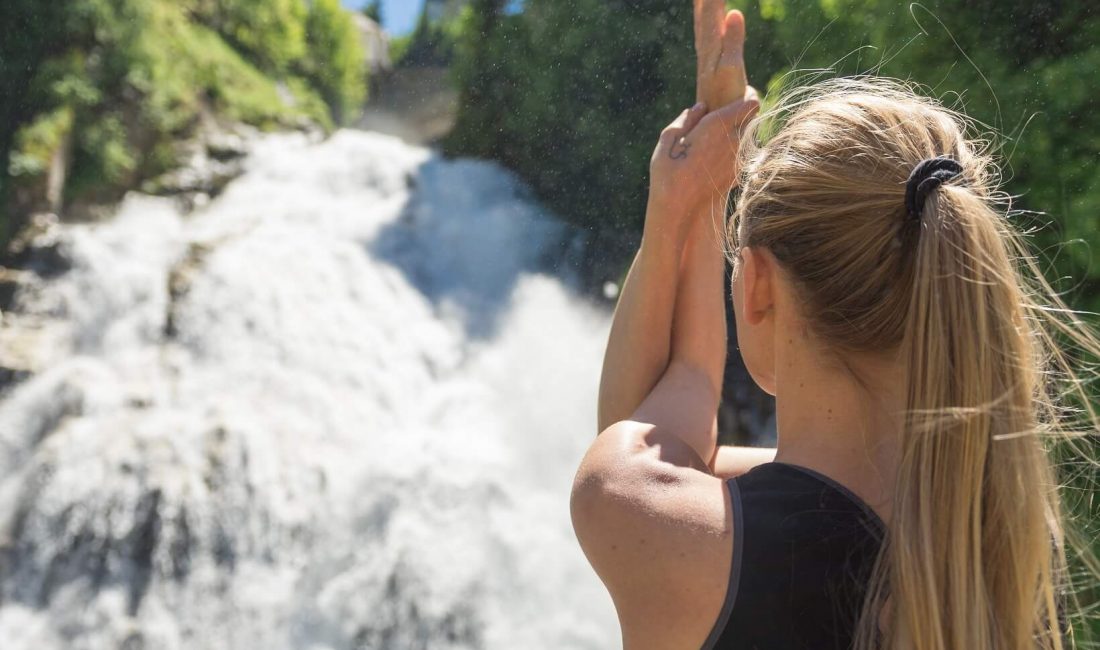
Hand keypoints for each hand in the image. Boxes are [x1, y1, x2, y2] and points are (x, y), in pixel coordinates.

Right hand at [646, 92, 759, 238]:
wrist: (679, 208)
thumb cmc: (668, 171)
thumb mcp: (668, 139)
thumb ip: (686, 119)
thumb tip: (700, 107)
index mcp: (718, 124)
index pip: (751, 102)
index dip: (747, 96)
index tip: (739, 94)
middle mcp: (735, 139)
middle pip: (752, 119)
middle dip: (742, 114)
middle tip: (725, 116)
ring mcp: (739, 158)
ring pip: (749, 138)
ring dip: (740, 134)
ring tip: (719, 139)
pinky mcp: (739, 174)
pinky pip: (743, 155)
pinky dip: (736, 153)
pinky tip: (716, 159)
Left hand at [695, 2, 748, 109]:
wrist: (718, 131)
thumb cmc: (727, 103)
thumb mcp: (732, 69)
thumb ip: (733, 42)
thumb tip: (733, 12)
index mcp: (710, 50)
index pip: (710, 16)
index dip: (711, 1)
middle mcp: (706, 54)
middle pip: (704, 20)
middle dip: (704, 4)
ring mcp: (709, 64)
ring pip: (704, 29)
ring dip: (704, 12)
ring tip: (702, 0)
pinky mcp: (713, 72)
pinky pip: (709, 41)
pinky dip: (709, 28)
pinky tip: (712, 29)